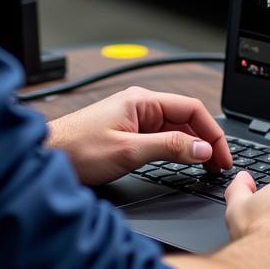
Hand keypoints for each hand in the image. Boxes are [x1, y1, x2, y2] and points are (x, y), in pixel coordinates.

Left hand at [45, 85, 232, 185]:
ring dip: (193, 147)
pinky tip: (184, 163)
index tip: (223, 156)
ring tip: (207, 168)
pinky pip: (161, 138)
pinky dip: (177, 150)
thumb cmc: (77, 149)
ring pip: (175, 130)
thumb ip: (168, 148)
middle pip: (186, 119)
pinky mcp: (128, 133)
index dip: (212, 133)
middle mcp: (141, 106)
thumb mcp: (128, 151)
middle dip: (206, 141)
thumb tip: (202, 148)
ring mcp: (134, 119)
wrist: (46, 155)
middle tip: (219, 167)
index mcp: (143, 101)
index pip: (191, 109)